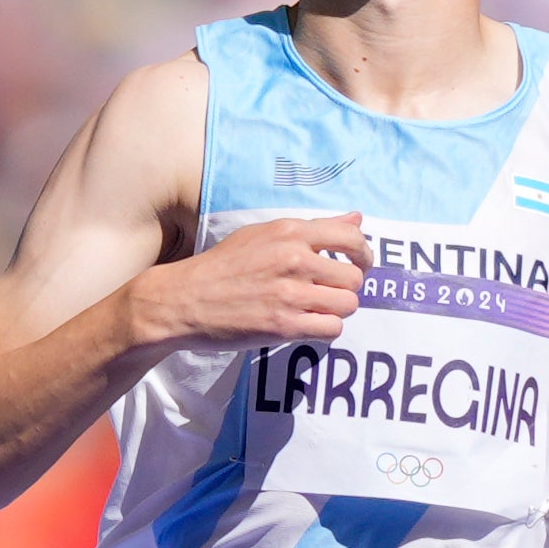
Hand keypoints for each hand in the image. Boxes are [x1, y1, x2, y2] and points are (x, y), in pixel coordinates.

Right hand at [132, 213, 366, 345]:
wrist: (184, 299)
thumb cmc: (224, 266)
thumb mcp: (264, 234)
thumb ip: (313, 228)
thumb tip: (357, 218)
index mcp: (289, 232)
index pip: (351, 236)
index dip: (364, 253)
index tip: (358, 264)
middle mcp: (294, 259)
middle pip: (354, 277)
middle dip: (348, 287)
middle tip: (330, 292)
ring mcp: (290, 294)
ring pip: (348, 304)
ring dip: (337, 310)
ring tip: (316, 309)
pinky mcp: (284, 325)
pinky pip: (332, 329)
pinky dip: (325, 329)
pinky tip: (307, 324)